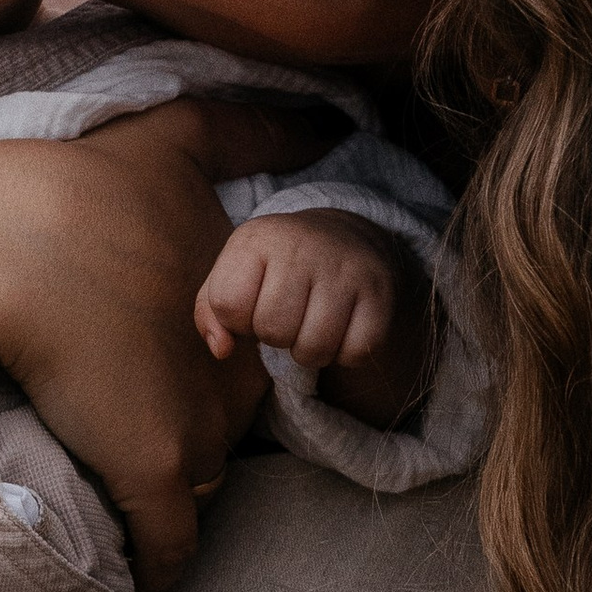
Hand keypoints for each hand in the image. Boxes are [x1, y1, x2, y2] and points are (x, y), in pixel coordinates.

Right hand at [0, 98, 334, 591]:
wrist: (21, 244)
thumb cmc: (92, 192)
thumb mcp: (182, 137)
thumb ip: (255, 125)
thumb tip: (330, 120)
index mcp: (238, 317)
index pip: (236, 376)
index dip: (200, 383)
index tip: (160, 387)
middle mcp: (230, 381)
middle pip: (218, 436)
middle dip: (186, 443)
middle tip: (131, 443)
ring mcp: (191, 433)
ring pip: (193, 492)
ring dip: (167, 503)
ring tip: (125, 505)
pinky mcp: (149, 475)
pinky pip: (168, 552)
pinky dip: (158, 570)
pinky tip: (143, 583)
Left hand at [196, 208, 404, 375]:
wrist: (343, 237)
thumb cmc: (275, 268)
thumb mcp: (234, 275)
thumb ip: (210, 313)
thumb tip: (222, 349)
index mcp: (258, 238)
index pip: (229, 305)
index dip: (237, 319)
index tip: (253, 302)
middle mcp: (304, 245)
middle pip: (272, 330)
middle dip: (274, 335)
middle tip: (288, 313)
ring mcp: (346, 268)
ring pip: (313, 348)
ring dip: (308, 351)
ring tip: (310, 324)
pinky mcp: (380, 291)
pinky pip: (354, 353)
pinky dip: (344, 354)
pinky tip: (341, 327)